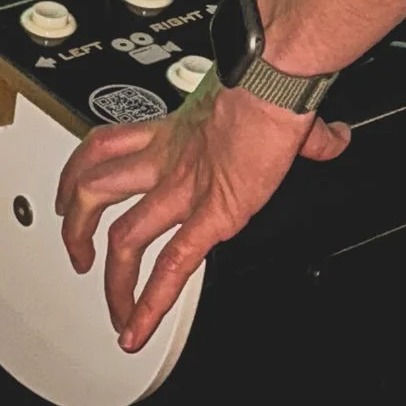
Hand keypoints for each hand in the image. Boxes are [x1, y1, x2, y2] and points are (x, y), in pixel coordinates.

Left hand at [55, 81, 350, 350]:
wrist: (275, 77)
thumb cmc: (271, 80)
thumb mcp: (279, 106)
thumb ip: (307, 133)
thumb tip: (331, 138)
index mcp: (176, 133)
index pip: (110, 148)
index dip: (83, 170)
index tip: (74, 195)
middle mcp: (170, 162)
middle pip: (97, 192)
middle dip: (77, 226)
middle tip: (75, 249)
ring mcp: (186, 191)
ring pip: (124, 237)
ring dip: (110, 277)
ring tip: (111, 306)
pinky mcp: (212, 215)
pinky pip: (172, 266)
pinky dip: (152, 303)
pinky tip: (140, 328)